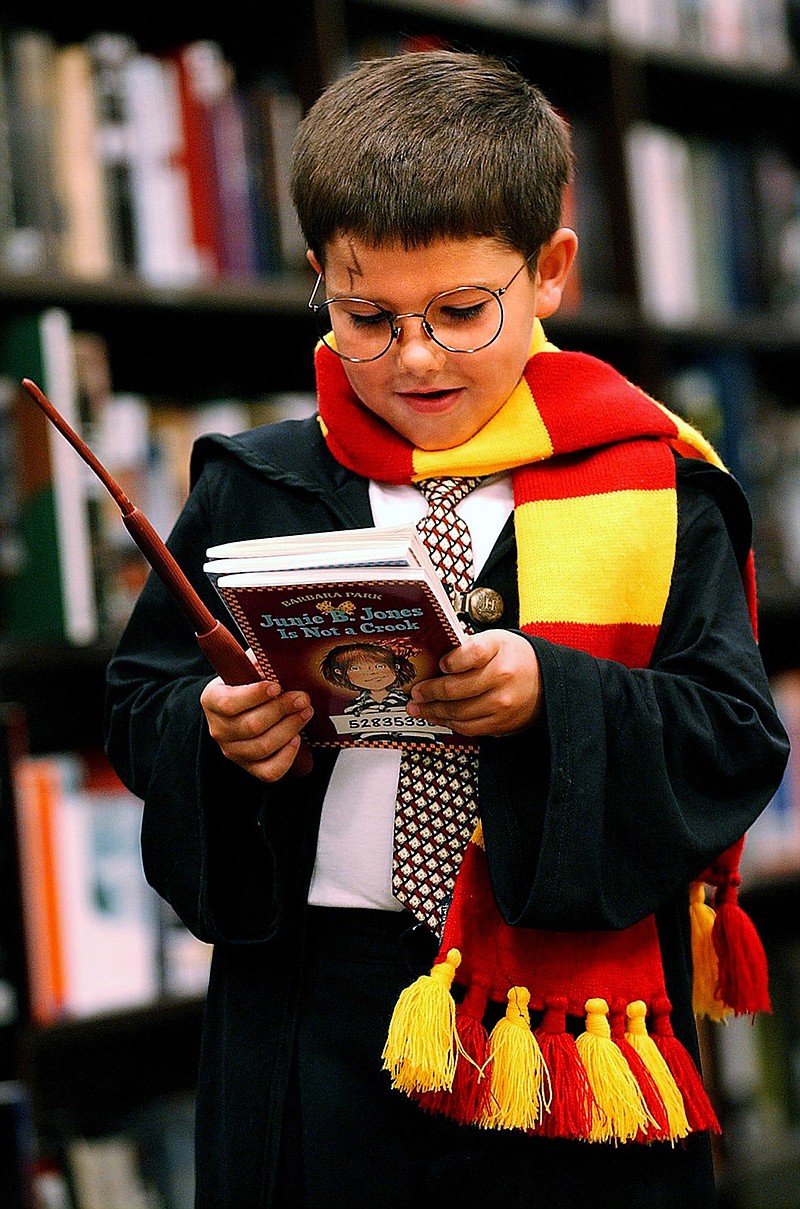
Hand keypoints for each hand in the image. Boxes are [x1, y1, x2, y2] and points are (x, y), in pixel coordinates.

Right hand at [200, 673, 313, 781]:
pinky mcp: (249, 766)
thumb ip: (259, 663)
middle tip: (302, 698)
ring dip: (290, 728)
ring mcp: (233, 750)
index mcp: (212, 700)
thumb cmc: (246, 684)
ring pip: (262, 747)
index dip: (254, 695)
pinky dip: (286, 757)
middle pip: (251, 726)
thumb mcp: (247, 667)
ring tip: (305, 712)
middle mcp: (219, 729)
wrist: (241, 706)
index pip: (229, 703)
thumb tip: (278, 657)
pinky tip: (296, 739)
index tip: (276, 686)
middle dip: (282, 710)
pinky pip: (269, 771)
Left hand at [406, 630, 541, 737]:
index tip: (439, 664)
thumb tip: (436, 658)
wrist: (546, 680)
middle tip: (415, 692)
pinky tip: (438, 716)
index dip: (449, 661)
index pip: (468, 655)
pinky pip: (468, 727)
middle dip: (429, 692)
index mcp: (498, 651)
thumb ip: (467, 646)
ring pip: (458, 712)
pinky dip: (449, 723)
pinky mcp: (501, 723)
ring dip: (433, 711)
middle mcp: (501, 678)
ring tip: (419, 708)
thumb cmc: (515, 657)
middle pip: (455, 689)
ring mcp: (501, 704)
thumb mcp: (495, 639)